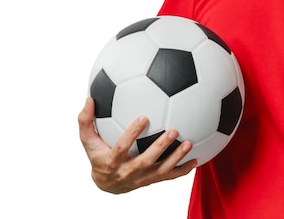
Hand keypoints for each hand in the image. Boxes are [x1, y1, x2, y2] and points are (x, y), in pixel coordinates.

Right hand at [78, 97, 196, 193]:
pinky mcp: (153, 181)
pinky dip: (184, 170)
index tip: (143, 117)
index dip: (132, 134)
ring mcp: (143, 178)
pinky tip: (197, 158)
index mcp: (112, 161)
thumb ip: (86, 121)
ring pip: (161, 170)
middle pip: (146, 161)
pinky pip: (170, 177)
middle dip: (160, 146)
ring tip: (189, 143)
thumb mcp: (88, 141)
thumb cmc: (98, 155)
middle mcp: (128, 172)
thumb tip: (89, 99)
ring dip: (176, 157)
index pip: (121, 148)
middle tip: (174, 130)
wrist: (106, 184)